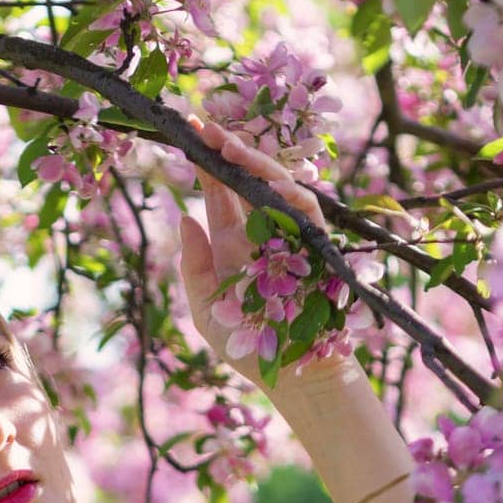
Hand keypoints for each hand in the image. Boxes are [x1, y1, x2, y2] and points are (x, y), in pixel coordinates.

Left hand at [177, 114, 328, 390]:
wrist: (292, 377)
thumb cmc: (249, 349)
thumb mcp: (206, 310)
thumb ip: (193, 268)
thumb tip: (184, 218)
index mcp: (235, 244)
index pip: (220, 195)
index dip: (206, 165)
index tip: (188, 133)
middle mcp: (263, 232)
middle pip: (245, 180)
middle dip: (228, 150)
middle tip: (205, 125)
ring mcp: (291, 235)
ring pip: (274, 185)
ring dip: (252, 162)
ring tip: (226, 145)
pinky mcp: (317, 244)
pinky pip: (305, 208)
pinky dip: (287, 190)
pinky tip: (264, 177)